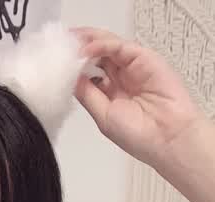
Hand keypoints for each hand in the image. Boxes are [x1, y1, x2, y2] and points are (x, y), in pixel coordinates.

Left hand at [70, 26, 203, 169]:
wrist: (167, 138)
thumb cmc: (139, 135)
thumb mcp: (102, 116)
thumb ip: (87, 94)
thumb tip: (70, 78)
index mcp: (110, 94)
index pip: (88, 72)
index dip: (73, 66)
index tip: (56, 62)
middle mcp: (121, 77)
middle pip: (96, 55)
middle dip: (78, 49)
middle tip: (61, 44)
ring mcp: (132, 67)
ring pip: (107, 46)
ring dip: (87, 42)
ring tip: (71, 42)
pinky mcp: (144, 58)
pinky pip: (119, 46)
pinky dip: (101, 45)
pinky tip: (88, 49)